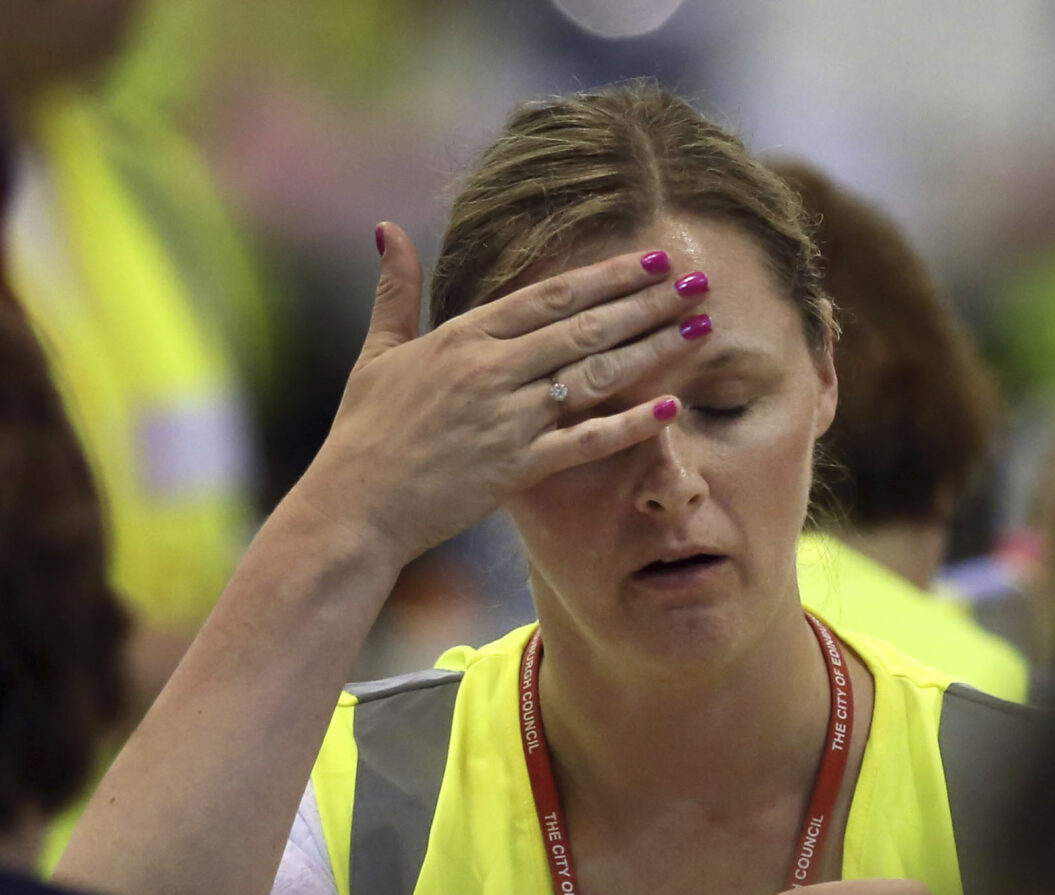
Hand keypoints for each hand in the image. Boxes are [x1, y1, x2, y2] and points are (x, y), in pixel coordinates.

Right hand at [289, 223, 712, 569]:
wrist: (355, 506)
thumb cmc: (365, 432)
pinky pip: (585, 441)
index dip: (607, 276)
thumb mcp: (377, 352)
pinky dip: (629, 424)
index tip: (652, 259)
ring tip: (700, 329)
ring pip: (594, 374)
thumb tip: (388, 229)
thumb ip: (396, 291)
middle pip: (585, 326)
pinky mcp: (516, 467)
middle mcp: (490, 368)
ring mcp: (506, 417)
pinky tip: (673, 408)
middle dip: (647, 302)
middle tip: (699, 281)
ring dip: (652, 350)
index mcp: (463, 336)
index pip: (551, 296)